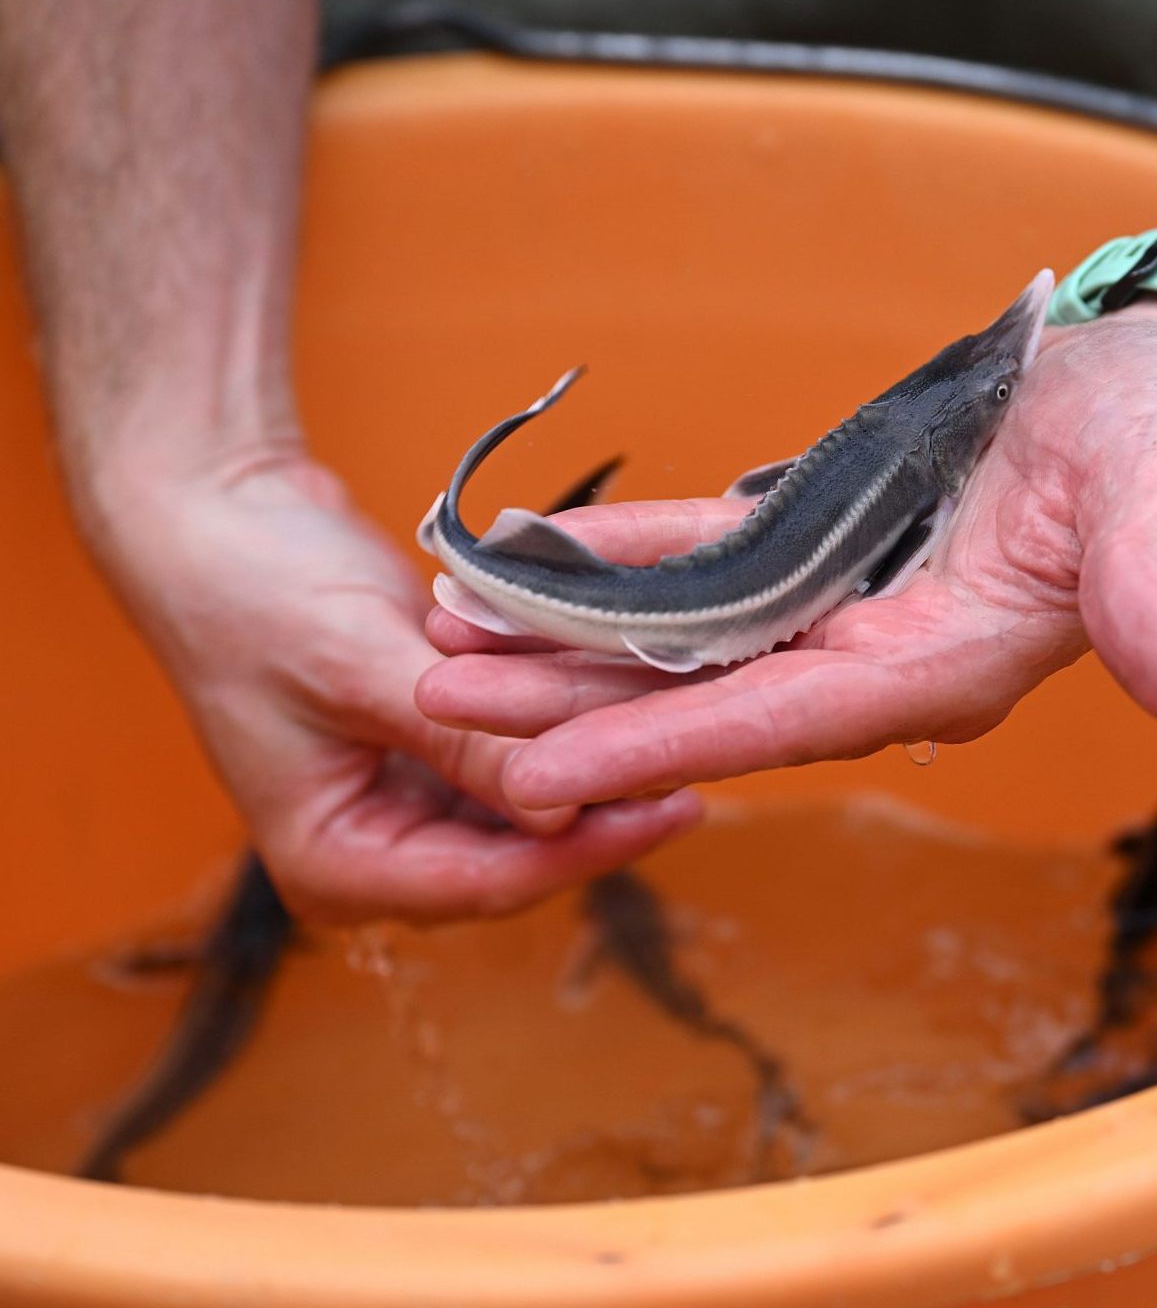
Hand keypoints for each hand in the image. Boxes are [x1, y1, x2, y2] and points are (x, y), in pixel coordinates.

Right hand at [88, 453, 700, 922]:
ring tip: (676, 726)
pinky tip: (623, 697)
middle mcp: (373, 851)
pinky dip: (559, 728)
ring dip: (590, 769)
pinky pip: (513, 757)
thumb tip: (562, 813)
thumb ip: (464, 746)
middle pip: (516, 858)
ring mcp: (404, 802)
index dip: (586, 851)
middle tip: (694, 762)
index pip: (486, 885)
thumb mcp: (365, 668)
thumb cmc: (258, 592)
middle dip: (600, 811)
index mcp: (334, 862)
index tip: (673, 803)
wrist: (217, 516)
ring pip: (526, 810)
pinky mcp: (430, 752)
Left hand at [416, 301, 1156, 821]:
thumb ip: (1149, 591)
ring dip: (569, 643)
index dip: (663, 751)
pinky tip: (524, 560)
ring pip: (684, 637)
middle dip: (572, 709)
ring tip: (445, 640)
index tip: (540, 779)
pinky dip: (616, 560)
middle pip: (704, 697)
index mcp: (949, 667)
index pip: (785, 723)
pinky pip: (702, 556)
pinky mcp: (821, 542)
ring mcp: (844, 605)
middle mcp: (881, 656)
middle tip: (433, 704)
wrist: (1149, 382)